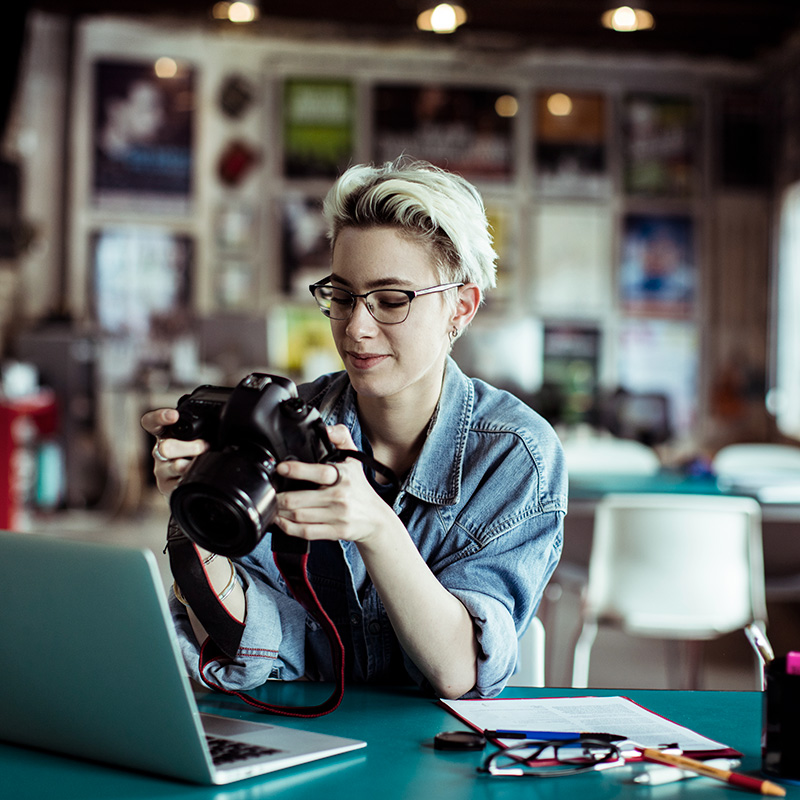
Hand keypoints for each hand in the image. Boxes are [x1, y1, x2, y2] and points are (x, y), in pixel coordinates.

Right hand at [140, 408, 208, 497]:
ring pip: (176, 466)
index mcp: (165, 434)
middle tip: (206, 447)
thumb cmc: (199, 454)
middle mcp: (159, 451)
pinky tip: (198, 476)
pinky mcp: (166, 487)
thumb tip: (222, 426)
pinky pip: (180, 483)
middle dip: (190, 446)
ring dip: (195, 464)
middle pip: (166, 447)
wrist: (196, 481)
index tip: (174, 416)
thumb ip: (204, 430)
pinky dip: (194, 479)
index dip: (160, 417)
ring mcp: (161, 470)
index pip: (152, 422)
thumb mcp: (200, 437)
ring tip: (205, 463)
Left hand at [274, 424, 397, 545]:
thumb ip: (341, 437)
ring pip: (299, 516)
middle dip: (279, 497)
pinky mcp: (335, 531)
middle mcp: (341, 496)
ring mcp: (337, 516)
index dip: (297, 470)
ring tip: (272, 506)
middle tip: (270, 493)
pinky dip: (289, 528)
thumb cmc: (359, 487)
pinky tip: (281, 521)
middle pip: (300, 500)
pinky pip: (306, 531)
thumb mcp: (354, 459)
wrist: (375, 519)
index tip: (281, 468)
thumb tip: (327, 429)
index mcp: (343, 476)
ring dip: (280, 513)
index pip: (319, 472)